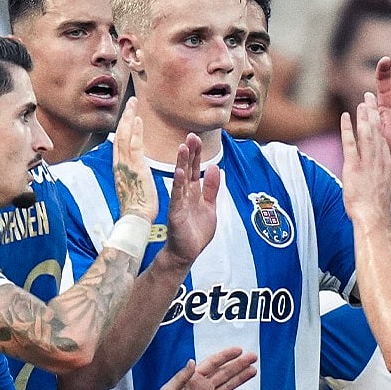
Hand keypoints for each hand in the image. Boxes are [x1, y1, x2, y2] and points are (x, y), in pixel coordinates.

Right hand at [113, 97, 157, 221]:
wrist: (135, 219)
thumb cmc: (136, 208)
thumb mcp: (132, 187)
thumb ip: (132, 175)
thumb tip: (134, 170)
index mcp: (120, 169)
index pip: (120, 143)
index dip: (124, 127)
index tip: (128, 116)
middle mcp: (120, 164)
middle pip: (120, 134)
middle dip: (125, 117)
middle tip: (130, 102)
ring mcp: (126, 164)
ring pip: (124, 135)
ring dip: (129, 117)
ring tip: (133, 103)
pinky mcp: (135, 167)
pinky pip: (133, 144)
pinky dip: (134, 130)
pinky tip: (137, 119)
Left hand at [138, 347, 256, 389]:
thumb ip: (182, 377)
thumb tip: (192, 361)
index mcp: (193, 378)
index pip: (213, 363)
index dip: (226, 356)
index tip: (238, 350)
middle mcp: (203, 387)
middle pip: (224, 372)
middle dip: (239, 364)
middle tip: (253, 356)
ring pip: (228, 386)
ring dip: (241, 378)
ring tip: (254, 370)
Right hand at [161, 134, 219, 269]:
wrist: (187, 253)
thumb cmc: (196, 232)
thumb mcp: (210, 206)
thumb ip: (212, 188)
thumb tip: (214, 167)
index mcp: (193, 192)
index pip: (194, 168)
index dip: (196, 153)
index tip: (196, 138)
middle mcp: (185, 194)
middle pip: (187, 169)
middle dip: (189, 153)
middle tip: (191, 136)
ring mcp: (179, 203)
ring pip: (180, 179)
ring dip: (181, 163)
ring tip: (183, 148)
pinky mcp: (176, 214)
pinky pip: (177, 197)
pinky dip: (178, 184)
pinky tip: (179, 173)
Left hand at [341, 94, 390, 224]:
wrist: (373, 217)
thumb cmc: (375, 209)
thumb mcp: (381, 190)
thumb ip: (377, 178)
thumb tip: (373, 177)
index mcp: (386, 166)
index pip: (384, 141)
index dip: (381, 125)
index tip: (378, 113)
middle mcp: (379, 160)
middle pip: (378, 132)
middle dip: (375, 113)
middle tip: (371, 98)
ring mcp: (367, 162)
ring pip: (367, 133)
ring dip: (364, 116)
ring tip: (363, 102)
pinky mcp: (354, 167)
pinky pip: (350, 143)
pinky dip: (348, 128)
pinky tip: (346, 116)